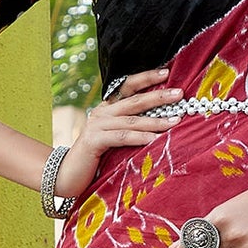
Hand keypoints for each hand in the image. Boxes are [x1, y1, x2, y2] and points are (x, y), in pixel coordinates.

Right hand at [52, 69, 182, 199]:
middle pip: (134, 100)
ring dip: (156, 121)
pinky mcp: (94, 140)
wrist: (68, 175)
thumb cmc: (97, 160)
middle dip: (158, 96)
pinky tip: (157, 140)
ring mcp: (97, 125)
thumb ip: (131, 129)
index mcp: (107, 109)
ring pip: (132, 120)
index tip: (167, 72)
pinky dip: (141, 138)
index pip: (127, 87)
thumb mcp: (116, 140)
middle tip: (179, 94)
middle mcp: (101, 113)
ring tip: (176, 121)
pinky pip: (123, 137)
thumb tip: (163, 124)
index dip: (146, 78)